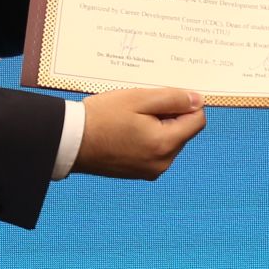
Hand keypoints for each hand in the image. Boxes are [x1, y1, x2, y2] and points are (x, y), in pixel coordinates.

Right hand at [73, 86, 206, 179]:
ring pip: (169, 140)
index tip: (165, 96)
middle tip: (141, 106)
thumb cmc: (102, 117)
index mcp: (165, 145)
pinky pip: (154, 151)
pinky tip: (126, 130)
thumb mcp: (139, 99)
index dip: (186, 104)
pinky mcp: (139, 172)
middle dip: (170, 115)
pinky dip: (147, 138)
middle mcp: (162, 163)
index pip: (197, 121)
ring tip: (130, 118)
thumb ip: (173, 99)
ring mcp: (150, 170)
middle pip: (183, 131)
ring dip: (158, 126)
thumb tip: (199, 101)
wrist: (70, 141)